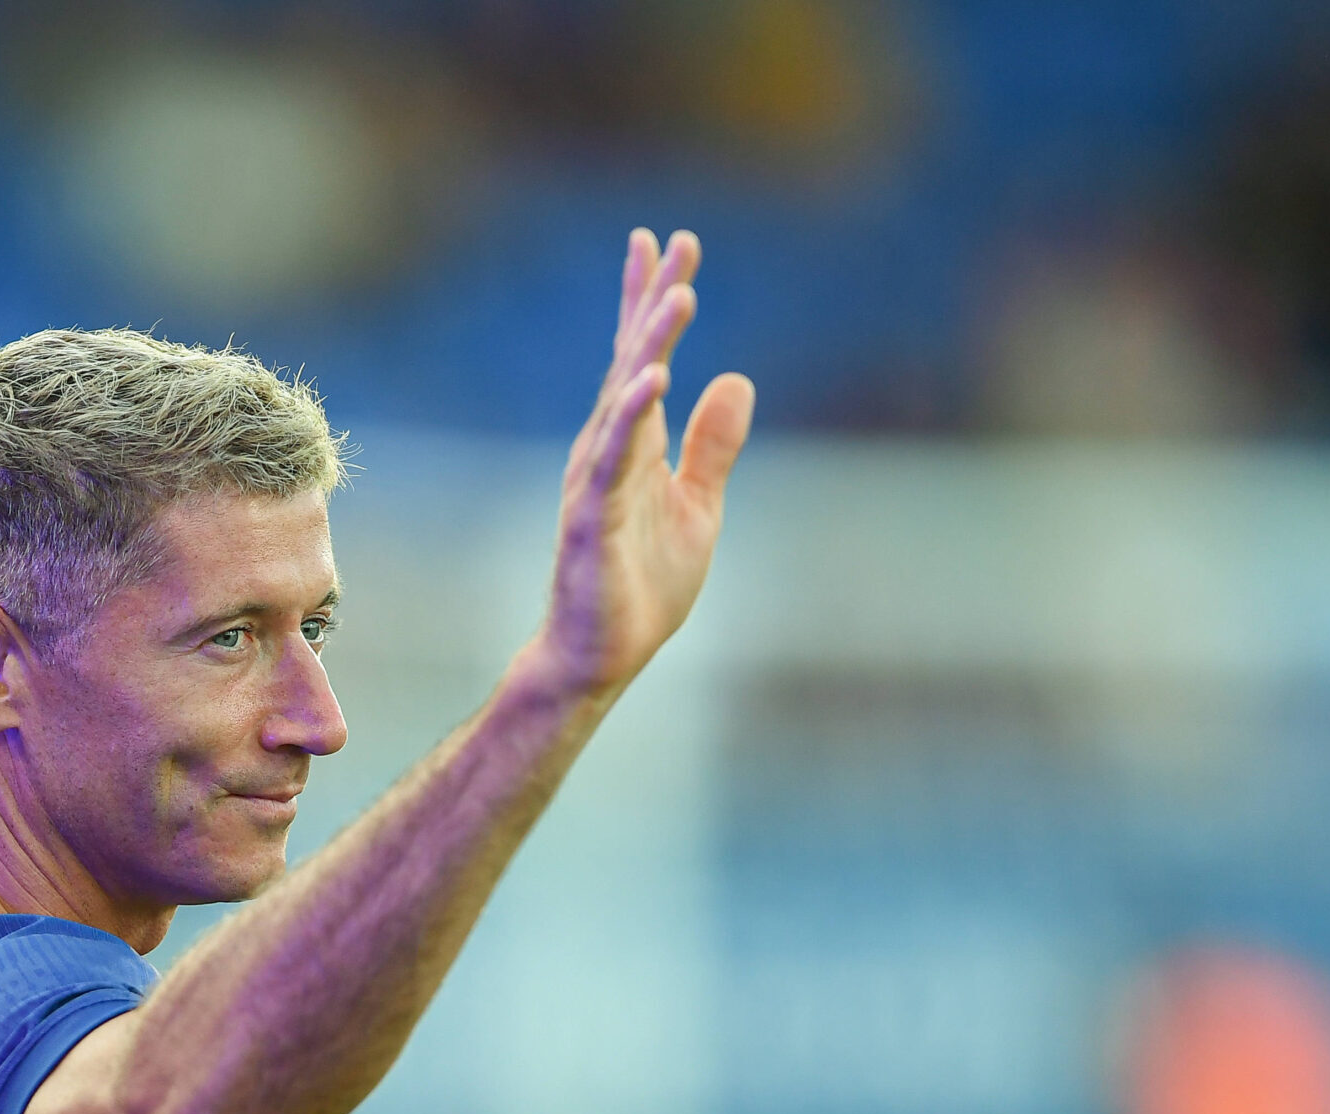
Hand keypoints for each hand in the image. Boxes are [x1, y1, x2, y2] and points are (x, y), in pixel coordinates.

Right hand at [533, 229, 754, 698]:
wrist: (600, 655)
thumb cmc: (642, 584)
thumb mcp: (699, 506)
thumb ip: (714, 445)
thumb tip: (737, 378)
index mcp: (636, 443)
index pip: (644, 358)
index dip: (652, 300)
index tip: (668, 245)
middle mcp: (609, 447)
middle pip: (633, 359)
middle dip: (652, 300)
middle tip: (673, 242)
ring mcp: (597, 477)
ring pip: (625, 397)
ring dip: (650, 345)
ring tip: (678, 295)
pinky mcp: (592, 514)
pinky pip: (614, 455)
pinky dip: (632, 414)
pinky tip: (655, 377)